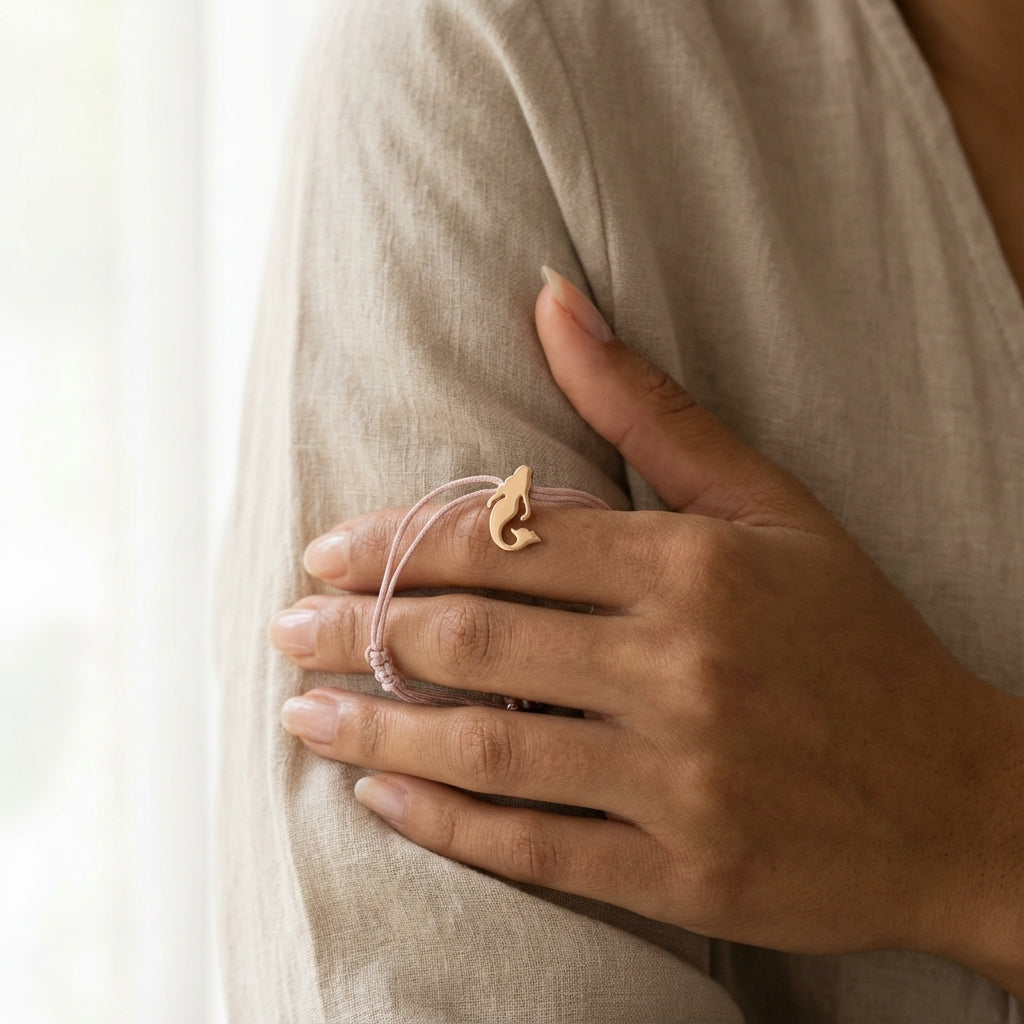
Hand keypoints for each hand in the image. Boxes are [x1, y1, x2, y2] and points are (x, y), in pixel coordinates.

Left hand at [270, 268, 1023, 991]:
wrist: (961, 799)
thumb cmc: (861, 641)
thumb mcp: (771, 508)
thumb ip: (653, 409)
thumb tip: (551, 299)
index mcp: (695, 565)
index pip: (504, 541)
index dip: (395, 544)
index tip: (325, 551)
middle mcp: (680, 667)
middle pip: (472, 639)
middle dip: (356, 631)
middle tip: (284, 629)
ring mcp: (681, 778)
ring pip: (487, 747)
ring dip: (375, 731)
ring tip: (302, 716)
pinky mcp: (684, 873)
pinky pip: (536, 847)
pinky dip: (446, 826)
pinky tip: (382, 800)